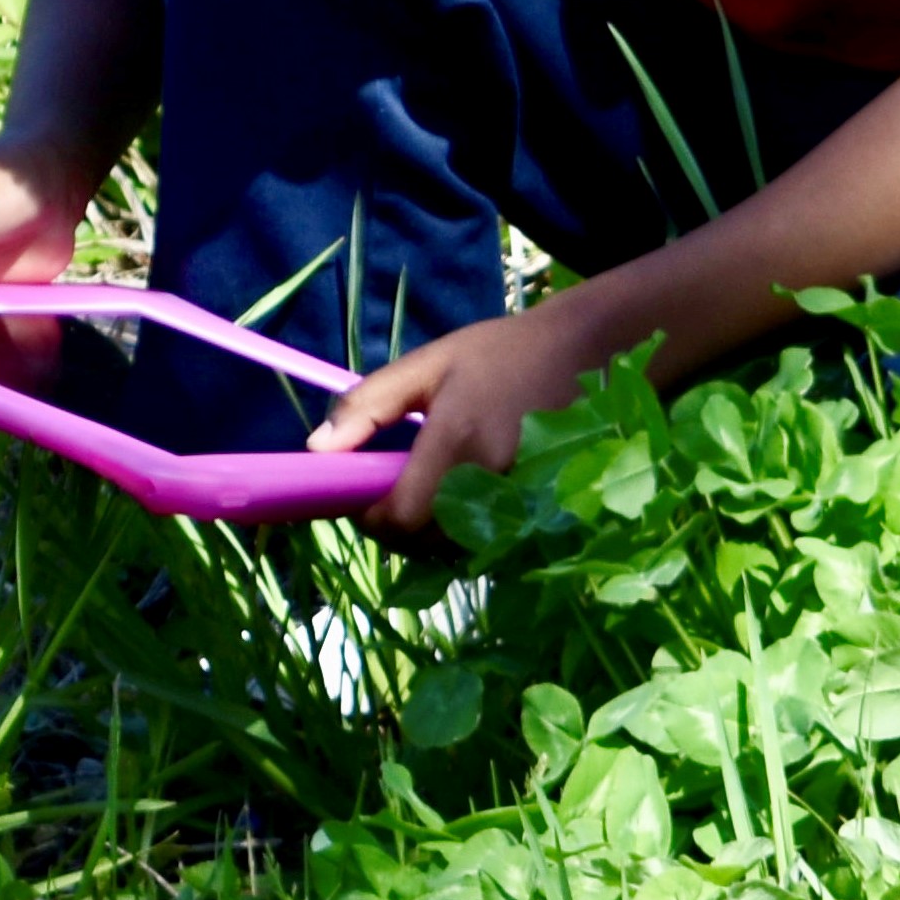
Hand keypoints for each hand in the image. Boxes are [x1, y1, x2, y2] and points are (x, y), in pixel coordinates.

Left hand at [315, 299, 624, 529]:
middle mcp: (493, 480)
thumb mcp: (425, 365)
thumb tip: (316, 449)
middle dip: (398, 527)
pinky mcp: (547, 510)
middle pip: (427, 540)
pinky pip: (492, 543)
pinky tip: (465, 499)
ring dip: (431, 532)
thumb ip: (367, 406)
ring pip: (458, 547)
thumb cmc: (497, 354)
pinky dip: (468, 533)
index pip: (402, 517)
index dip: (372, 518)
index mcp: (457, 442)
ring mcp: (525, 501)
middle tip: (390, 489)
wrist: (582, 352)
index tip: (359, 498)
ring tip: (428, 489)